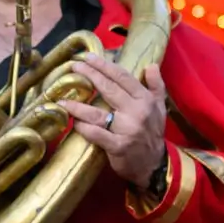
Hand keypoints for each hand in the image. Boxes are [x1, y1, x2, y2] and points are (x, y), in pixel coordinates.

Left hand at [65, 55, 167, 186]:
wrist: (154, 164)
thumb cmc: (152, 133)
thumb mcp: (160, 107)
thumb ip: (156, 85)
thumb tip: (150, 65)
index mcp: (145, 100)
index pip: (123, 78)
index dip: (105, 66)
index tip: (89, 58)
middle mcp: (137, 112)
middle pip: (109, 89)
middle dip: (90, 76)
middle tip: (74, 67)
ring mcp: (127, 130)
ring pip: (97, 113)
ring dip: (77, 106)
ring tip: (62, 100)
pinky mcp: (118, 146)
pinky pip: (95, 134)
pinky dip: (83, 128)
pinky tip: (73, 123)